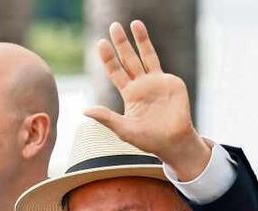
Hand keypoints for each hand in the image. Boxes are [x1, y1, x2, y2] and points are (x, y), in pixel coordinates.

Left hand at [85, 20, 209, 180]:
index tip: (100, 43)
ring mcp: (156, 81)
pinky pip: (158, 64)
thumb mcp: (124, 129)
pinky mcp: (170, 82)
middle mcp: (141, 85)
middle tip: (114, 26)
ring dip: (140, 39)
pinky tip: (143, 41)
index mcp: (130, 94)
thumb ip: (106, 118)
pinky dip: (150, 49)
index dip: (108, 58)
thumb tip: (84, 111)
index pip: (116, 72)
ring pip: (145, 55)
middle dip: (121, 43)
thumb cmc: (149, 140)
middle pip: (129, 59)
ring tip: (134, 22)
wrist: (173, 141)